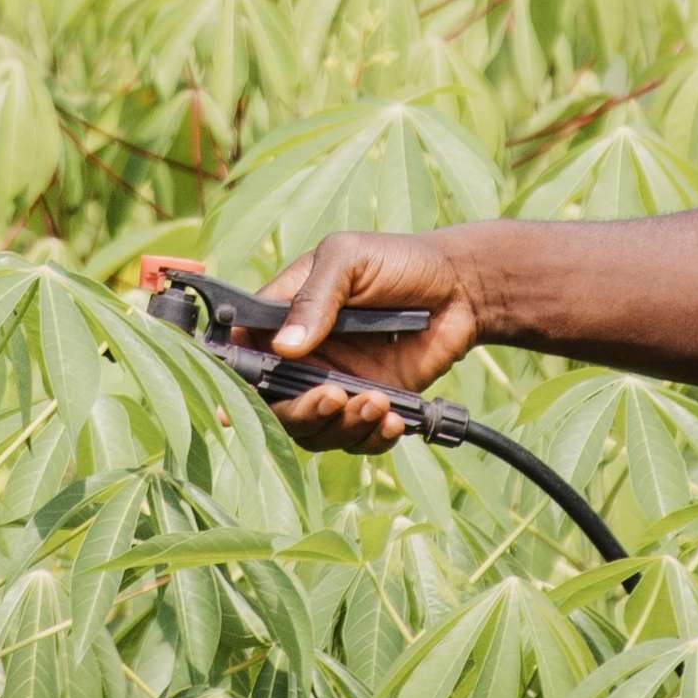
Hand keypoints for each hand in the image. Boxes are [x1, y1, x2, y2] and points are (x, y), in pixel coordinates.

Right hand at [255, 230, 488, 454]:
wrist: (461, 287)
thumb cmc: (399, 261)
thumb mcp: (349, 259)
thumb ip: (316, 297)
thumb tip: (285, 347)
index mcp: (285, 316)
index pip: (244, 353)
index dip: (236, 381)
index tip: (239, 403)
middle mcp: (304, 356)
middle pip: (277, 405)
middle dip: (300, 411)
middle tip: (334, 397)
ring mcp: (336, 382)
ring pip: (315, 430)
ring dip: (343, 426)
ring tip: (377, 403)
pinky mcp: (371, 402)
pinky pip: (357, 438)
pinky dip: (371, 438)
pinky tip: (394, 420)